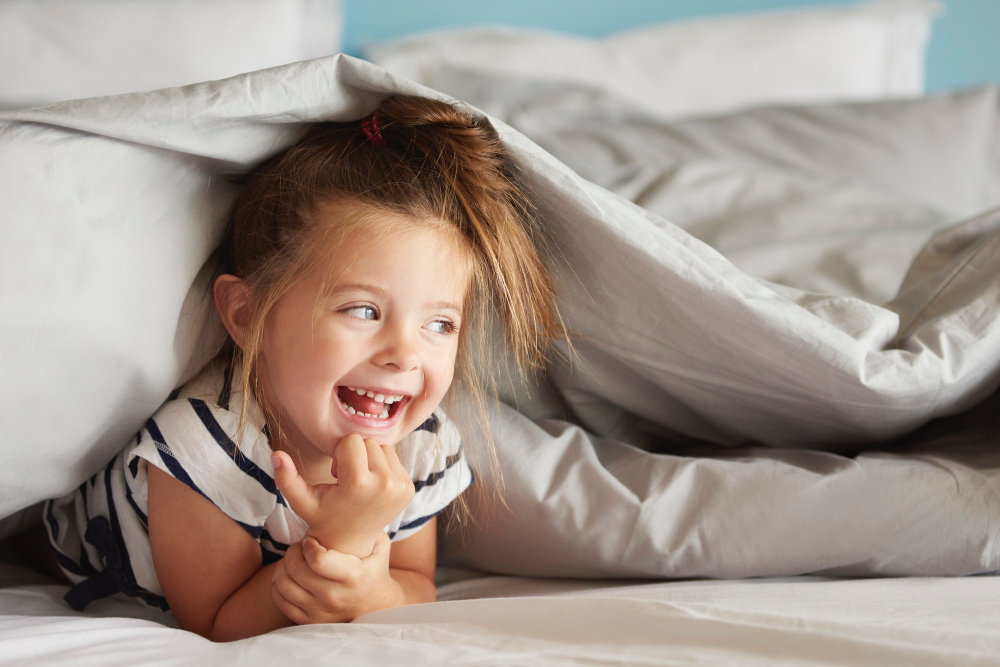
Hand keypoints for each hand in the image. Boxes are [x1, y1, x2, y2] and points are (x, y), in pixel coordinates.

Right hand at [271, 434, 414, 556]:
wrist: (351, 542)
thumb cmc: (323, 517)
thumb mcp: (302, 501)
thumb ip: (286, 478)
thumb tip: (275, 453)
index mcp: (360, 484)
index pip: (351, 440)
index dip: (339, 455)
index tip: (337, 477)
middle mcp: (386, 484)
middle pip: (368, 442)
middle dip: (354, 455)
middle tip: (347, 480)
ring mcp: (401, 487)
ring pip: (382, 447)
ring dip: (368, 459)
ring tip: (359, 482)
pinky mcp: (410, 488)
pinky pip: (394, 457)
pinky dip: (382, 466)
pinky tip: (371, 486)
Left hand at [271, 533, 398, 624]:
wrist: (377, 607)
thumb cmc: (375, 570)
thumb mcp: (379, 547)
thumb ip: (369, 526)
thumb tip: (354, 502)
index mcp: (352, 576)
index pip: (317, 560)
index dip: (308, 545)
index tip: (310, 539)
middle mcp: (334, 596)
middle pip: (295, 569)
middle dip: (293, 551)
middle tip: (300, 546)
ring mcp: (320, 611)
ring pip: (283, 585)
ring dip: (283, 566)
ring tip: (294, 560)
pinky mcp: (309, 621)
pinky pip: (280, 601)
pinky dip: (278, 585)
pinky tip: (290, 576)